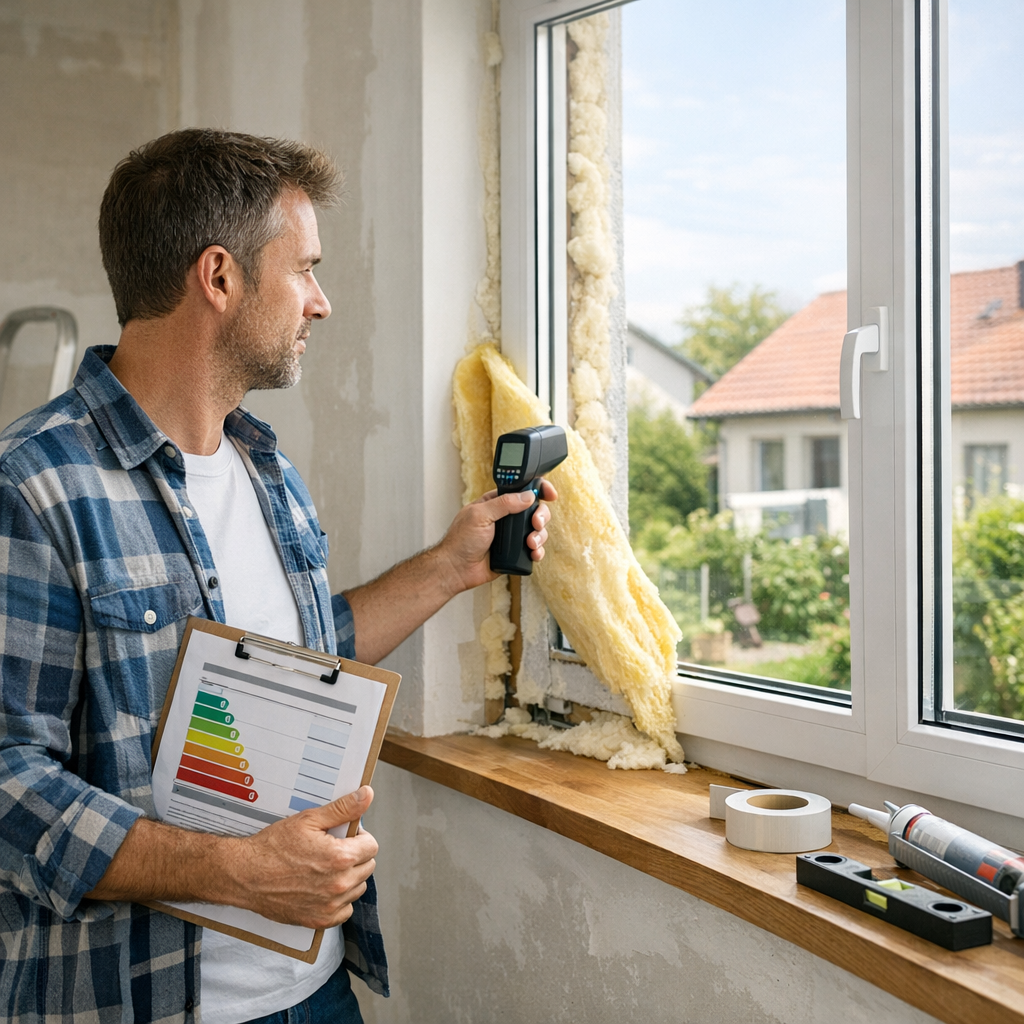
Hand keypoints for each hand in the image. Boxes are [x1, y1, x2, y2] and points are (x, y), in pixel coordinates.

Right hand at [235, 786, 377, 927]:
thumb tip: (367, 795)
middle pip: (367, 867)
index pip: (371, 846)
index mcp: (340, 858)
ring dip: (349, 877)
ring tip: (326, 868)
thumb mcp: (309, 819)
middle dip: (355, 856)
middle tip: (332, 850)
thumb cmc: (273, 847)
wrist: (245, 875)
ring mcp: (329, 905)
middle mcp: (338, 884)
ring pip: (357, 888)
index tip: (346, 837)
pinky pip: (345, 911)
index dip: (359, 837)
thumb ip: (343, 808)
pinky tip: (323, 887)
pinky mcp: (319, 920)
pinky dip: (339, 900)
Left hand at [436, 479, 557, 592]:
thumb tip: (527, 496)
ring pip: (538, 530)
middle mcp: (506, 518)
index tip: (550, 494)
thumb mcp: (480, 515)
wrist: (456, 569)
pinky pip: (534, 549)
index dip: (538, 490)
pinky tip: (533, 554)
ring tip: (530, 543)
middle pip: (535, 510)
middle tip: (535, 523)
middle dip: (540, 516)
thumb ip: (504, 503)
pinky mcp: (515, 553)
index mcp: (496, 503)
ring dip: (540, 536)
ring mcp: (512, 536)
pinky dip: (538, 551)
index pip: (521, 491)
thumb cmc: (461, 541)